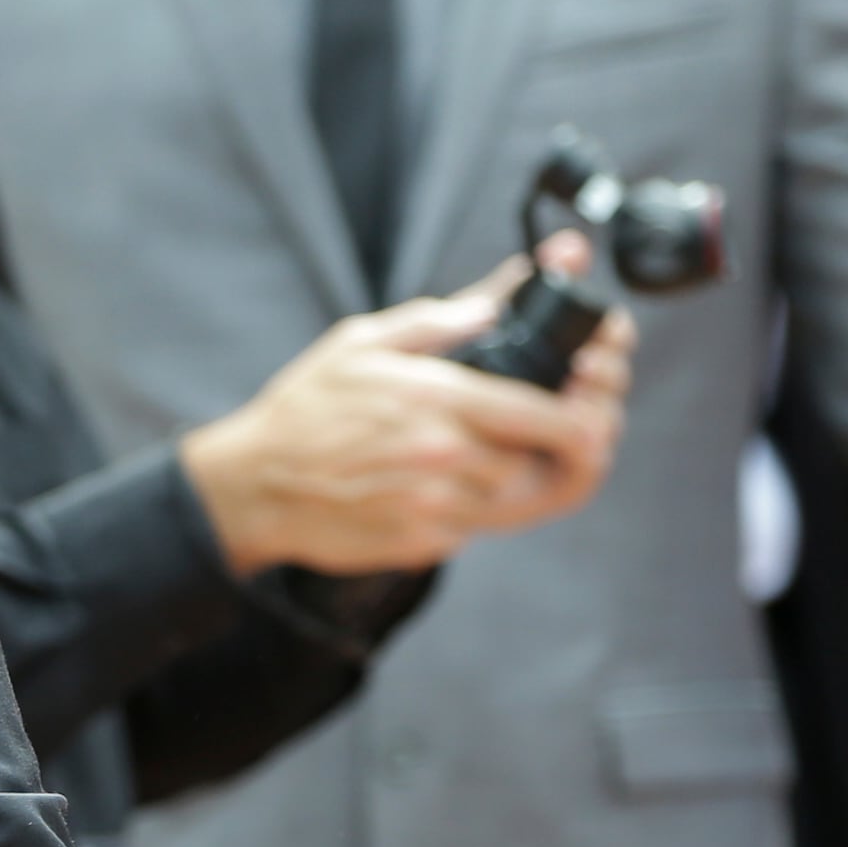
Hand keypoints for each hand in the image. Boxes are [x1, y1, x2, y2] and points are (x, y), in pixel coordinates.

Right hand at [180, 242, 633, 573]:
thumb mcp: (364, 343)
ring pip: (515, 500)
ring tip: (484, 456)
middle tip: (549, 433)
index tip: (593, 408)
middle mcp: (445, 460)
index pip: (549, 416)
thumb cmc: (305, 410)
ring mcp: (436, 510)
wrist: (253, 486)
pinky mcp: (422, 546)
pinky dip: (475, 508)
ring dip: (515, 479)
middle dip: (551, 448)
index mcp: (439, 401)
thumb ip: (440, 320)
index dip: (586, 416)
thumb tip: (498, 300)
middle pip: (541, 463)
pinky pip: (476, 529)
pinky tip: (444, 485)